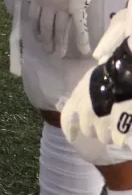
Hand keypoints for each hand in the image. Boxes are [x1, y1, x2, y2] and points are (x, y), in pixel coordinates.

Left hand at [26, 0, 110, 57]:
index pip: (33, 17)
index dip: (34, 28)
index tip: (35, 37)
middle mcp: (47, 4)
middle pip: (45, 27)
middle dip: (45, 40)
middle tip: (46, 50)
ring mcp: (62, 7)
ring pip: (58, 30)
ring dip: (58, 44)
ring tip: (57, 54)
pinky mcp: (76, 8)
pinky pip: (77, 27)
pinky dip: (80, 40)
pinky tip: (83, 50)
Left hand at [62, 26, 131, 148]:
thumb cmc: (122, 60)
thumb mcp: (106, 56)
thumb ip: (98, 62)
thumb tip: (100, 55)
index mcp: (81, 94)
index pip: (68, 118)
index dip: (70, 129)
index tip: (72, 136)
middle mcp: (87, 110)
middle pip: (89, 130)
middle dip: (98, 129)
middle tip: (110, 123)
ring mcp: (102, 122)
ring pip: (105, 137)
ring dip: (112, 133)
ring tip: (122, 124)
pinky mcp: (118, 129)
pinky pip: (119, 139)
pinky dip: (124, 137)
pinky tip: (129, 129)